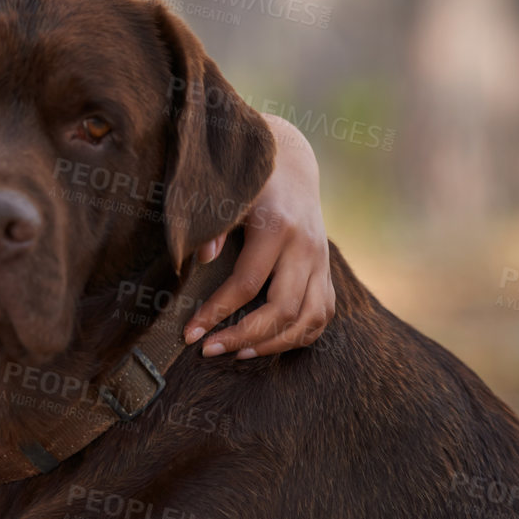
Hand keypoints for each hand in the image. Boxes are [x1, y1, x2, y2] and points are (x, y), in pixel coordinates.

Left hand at [182, 113, 336, 358]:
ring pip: (309, 319)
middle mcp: (305, 248)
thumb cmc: (249, 180)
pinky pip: (323, 314)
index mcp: (276, 228)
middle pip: (282, 309)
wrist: (291, 164)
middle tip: (210, 350)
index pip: (246, 284)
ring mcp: (321, 261)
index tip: (191, 334)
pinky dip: (300, 336)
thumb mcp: (227, 193)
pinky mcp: (327, 270)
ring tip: (238, 354)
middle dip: (244, 336)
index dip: (216, 313)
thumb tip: (201, 260)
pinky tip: (270, 344)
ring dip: (274, 344)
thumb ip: (213, 226)